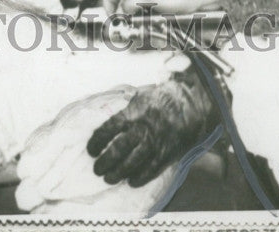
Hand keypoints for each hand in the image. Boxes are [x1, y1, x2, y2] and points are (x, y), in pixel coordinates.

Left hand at [86, 73, 213, 186]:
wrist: (187, 105)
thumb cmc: (159, 100)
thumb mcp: (139, 98)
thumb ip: (124, 111)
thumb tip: (108, 123)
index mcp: (132, 113)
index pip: (108, 128)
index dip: (97, 141)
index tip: (91, 150)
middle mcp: (141, 129)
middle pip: (118, 149)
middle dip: (105, 161)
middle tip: (97, 169)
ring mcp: (154, 143)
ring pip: (132, 163)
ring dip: (118, 173)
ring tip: (109, 178)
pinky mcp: (165, 154)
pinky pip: (150, 170)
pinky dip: (139, 178)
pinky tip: (130, 181)